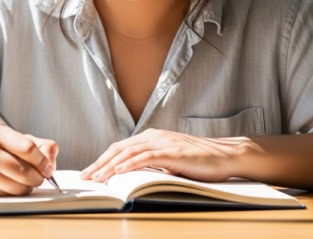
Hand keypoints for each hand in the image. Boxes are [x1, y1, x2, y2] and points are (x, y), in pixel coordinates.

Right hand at [0, 125, 58, 196]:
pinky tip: (8, 183)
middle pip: (24, 171)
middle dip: (38, 178)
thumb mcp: (15, 139)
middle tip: (39, 177)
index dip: (43, 162)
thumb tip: (52, 156)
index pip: (28, 148)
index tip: (48, 168)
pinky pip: (7, 195)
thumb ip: (39, 145)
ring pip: (17, 187)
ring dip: (27, 187)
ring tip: (23, 180)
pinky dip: (14, 192)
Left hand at [79, 128, 246, 182]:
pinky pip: (146, 157)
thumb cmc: (200, 161)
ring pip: (129, 153)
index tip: (89, 171)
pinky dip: (130, 164)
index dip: (102, 159)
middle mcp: (154, 136)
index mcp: (151, 137)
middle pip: (119, 149)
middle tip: (85, 176)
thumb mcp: (170, 162)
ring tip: (97, 176)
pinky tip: (119, 171)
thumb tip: (134, 176)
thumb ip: (153, 164)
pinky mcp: (173, 152)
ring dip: (110, 165)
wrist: (226, 156)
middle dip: (100, 163)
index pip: (120, 148)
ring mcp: (163, 143)